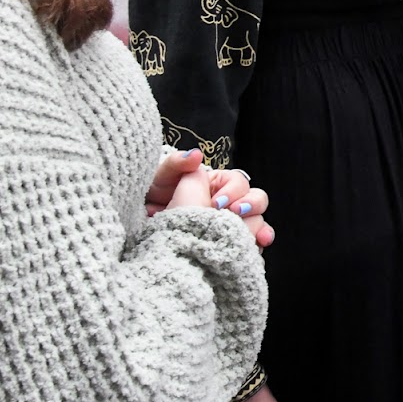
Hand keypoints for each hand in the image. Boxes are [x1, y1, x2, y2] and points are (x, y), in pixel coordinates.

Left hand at [151, 149, 273, 246]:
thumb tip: (197, 155)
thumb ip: (178, 163)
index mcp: (217, 185)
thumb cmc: (153, 199)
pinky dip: (258, 244)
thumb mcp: (162, 178)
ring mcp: (231, 225)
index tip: (216, 203)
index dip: (232, 191)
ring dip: (259, 226)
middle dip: (251, 205)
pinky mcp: (231, 244)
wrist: (143, 231)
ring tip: (256, 236)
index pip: (238, 182)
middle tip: (234, 214)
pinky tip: (258, 246)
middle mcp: (228, 204)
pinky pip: (252, 244)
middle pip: (256, 199)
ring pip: (258, 221)